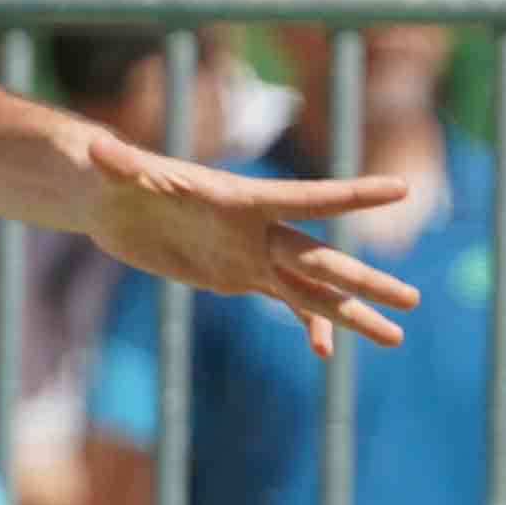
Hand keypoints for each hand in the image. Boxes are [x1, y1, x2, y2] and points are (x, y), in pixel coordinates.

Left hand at [70, 129, 419, 354]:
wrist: (115, 202)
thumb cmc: (118, 178)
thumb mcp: (118, 173)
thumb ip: (117, 163)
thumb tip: (93, 149)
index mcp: (244, 200)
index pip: (307, 198)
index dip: (350, 197)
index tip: (400, 190)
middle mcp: (258, 231)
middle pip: (322, 259)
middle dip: (365, 281)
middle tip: (412, 299)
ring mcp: (253, 257)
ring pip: (313, 289)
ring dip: (352, 313)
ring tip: (395, 338)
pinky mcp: (239, 277)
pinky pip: (285, 304)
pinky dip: (308, 326)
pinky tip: (325, 355)